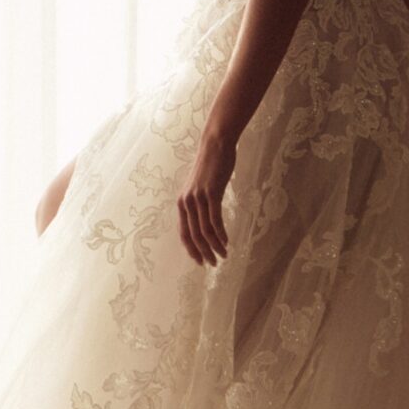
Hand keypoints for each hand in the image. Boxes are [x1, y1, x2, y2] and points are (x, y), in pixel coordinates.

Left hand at [177, 131, 234, 266]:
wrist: (215, 145)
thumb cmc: (210, 166)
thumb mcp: (199, 187)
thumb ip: (198, 203)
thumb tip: (203, 220)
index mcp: (182, 202)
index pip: (183, 233)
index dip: (191, 249)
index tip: (200, 261)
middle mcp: (187, 202)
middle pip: (194, 235)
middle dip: (204, 252)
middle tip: (214, 263)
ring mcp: (198, 197)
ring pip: (205, 230)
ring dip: (215, 245)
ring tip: (223, 254)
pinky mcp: (211, 193)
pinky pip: (215, 219)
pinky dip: (221, 233)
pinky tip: (226, 241)